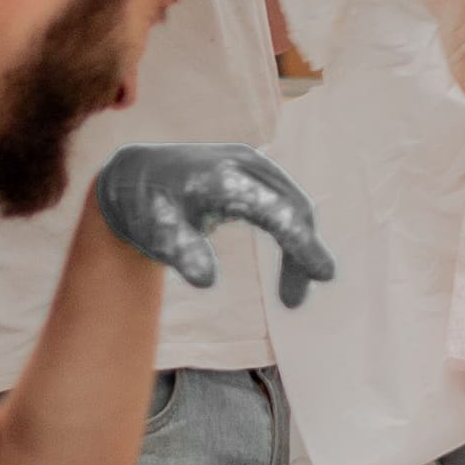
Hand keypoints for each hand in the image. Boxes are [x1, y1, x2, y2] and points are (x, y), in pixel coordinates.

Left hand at [92, 142, 340, 308]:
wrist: (138, 174)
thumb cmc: (147, 205)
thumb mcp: (154, 229)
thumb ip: (181, 250)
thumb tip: (207, 281)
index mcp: (221, 177)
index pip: (273, 209)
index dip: (300, 242)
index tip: (325, 274)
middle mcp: (244, 163)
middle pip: (293, 208)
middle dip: (303, 253)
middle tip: (293, 301)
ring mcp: (255, 164)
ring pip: (294, 206)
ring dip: (300, 248)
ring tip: (291, 295)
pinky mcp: (258, 172)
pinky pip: (287, 203)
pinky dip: (292, 235)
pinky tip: (290, 267)